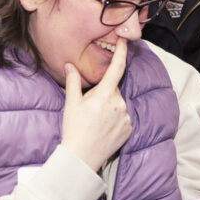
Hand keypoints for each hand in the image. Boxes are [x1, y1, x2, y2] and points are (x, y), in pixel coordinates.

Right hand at [60, 38, 131, 170]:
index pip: (117, 68)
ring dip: (109, 106)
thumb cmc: (74, 130)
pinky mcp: (129, 129)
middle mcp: (118, 104)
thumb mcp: (71, 104)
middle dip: (103, 92)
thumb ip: (73, 81)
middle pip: (112, 89)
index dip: (122, 52)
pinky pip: (122, 117)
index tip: (125, 41)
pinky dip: (115, 118)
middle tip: (88, 107)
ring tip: (95, 121)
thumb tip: (70, 65)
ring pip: (117, 103)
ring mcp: (125, 117)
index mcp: (104, 95)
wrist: (81, 158)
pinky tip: (103, 128)